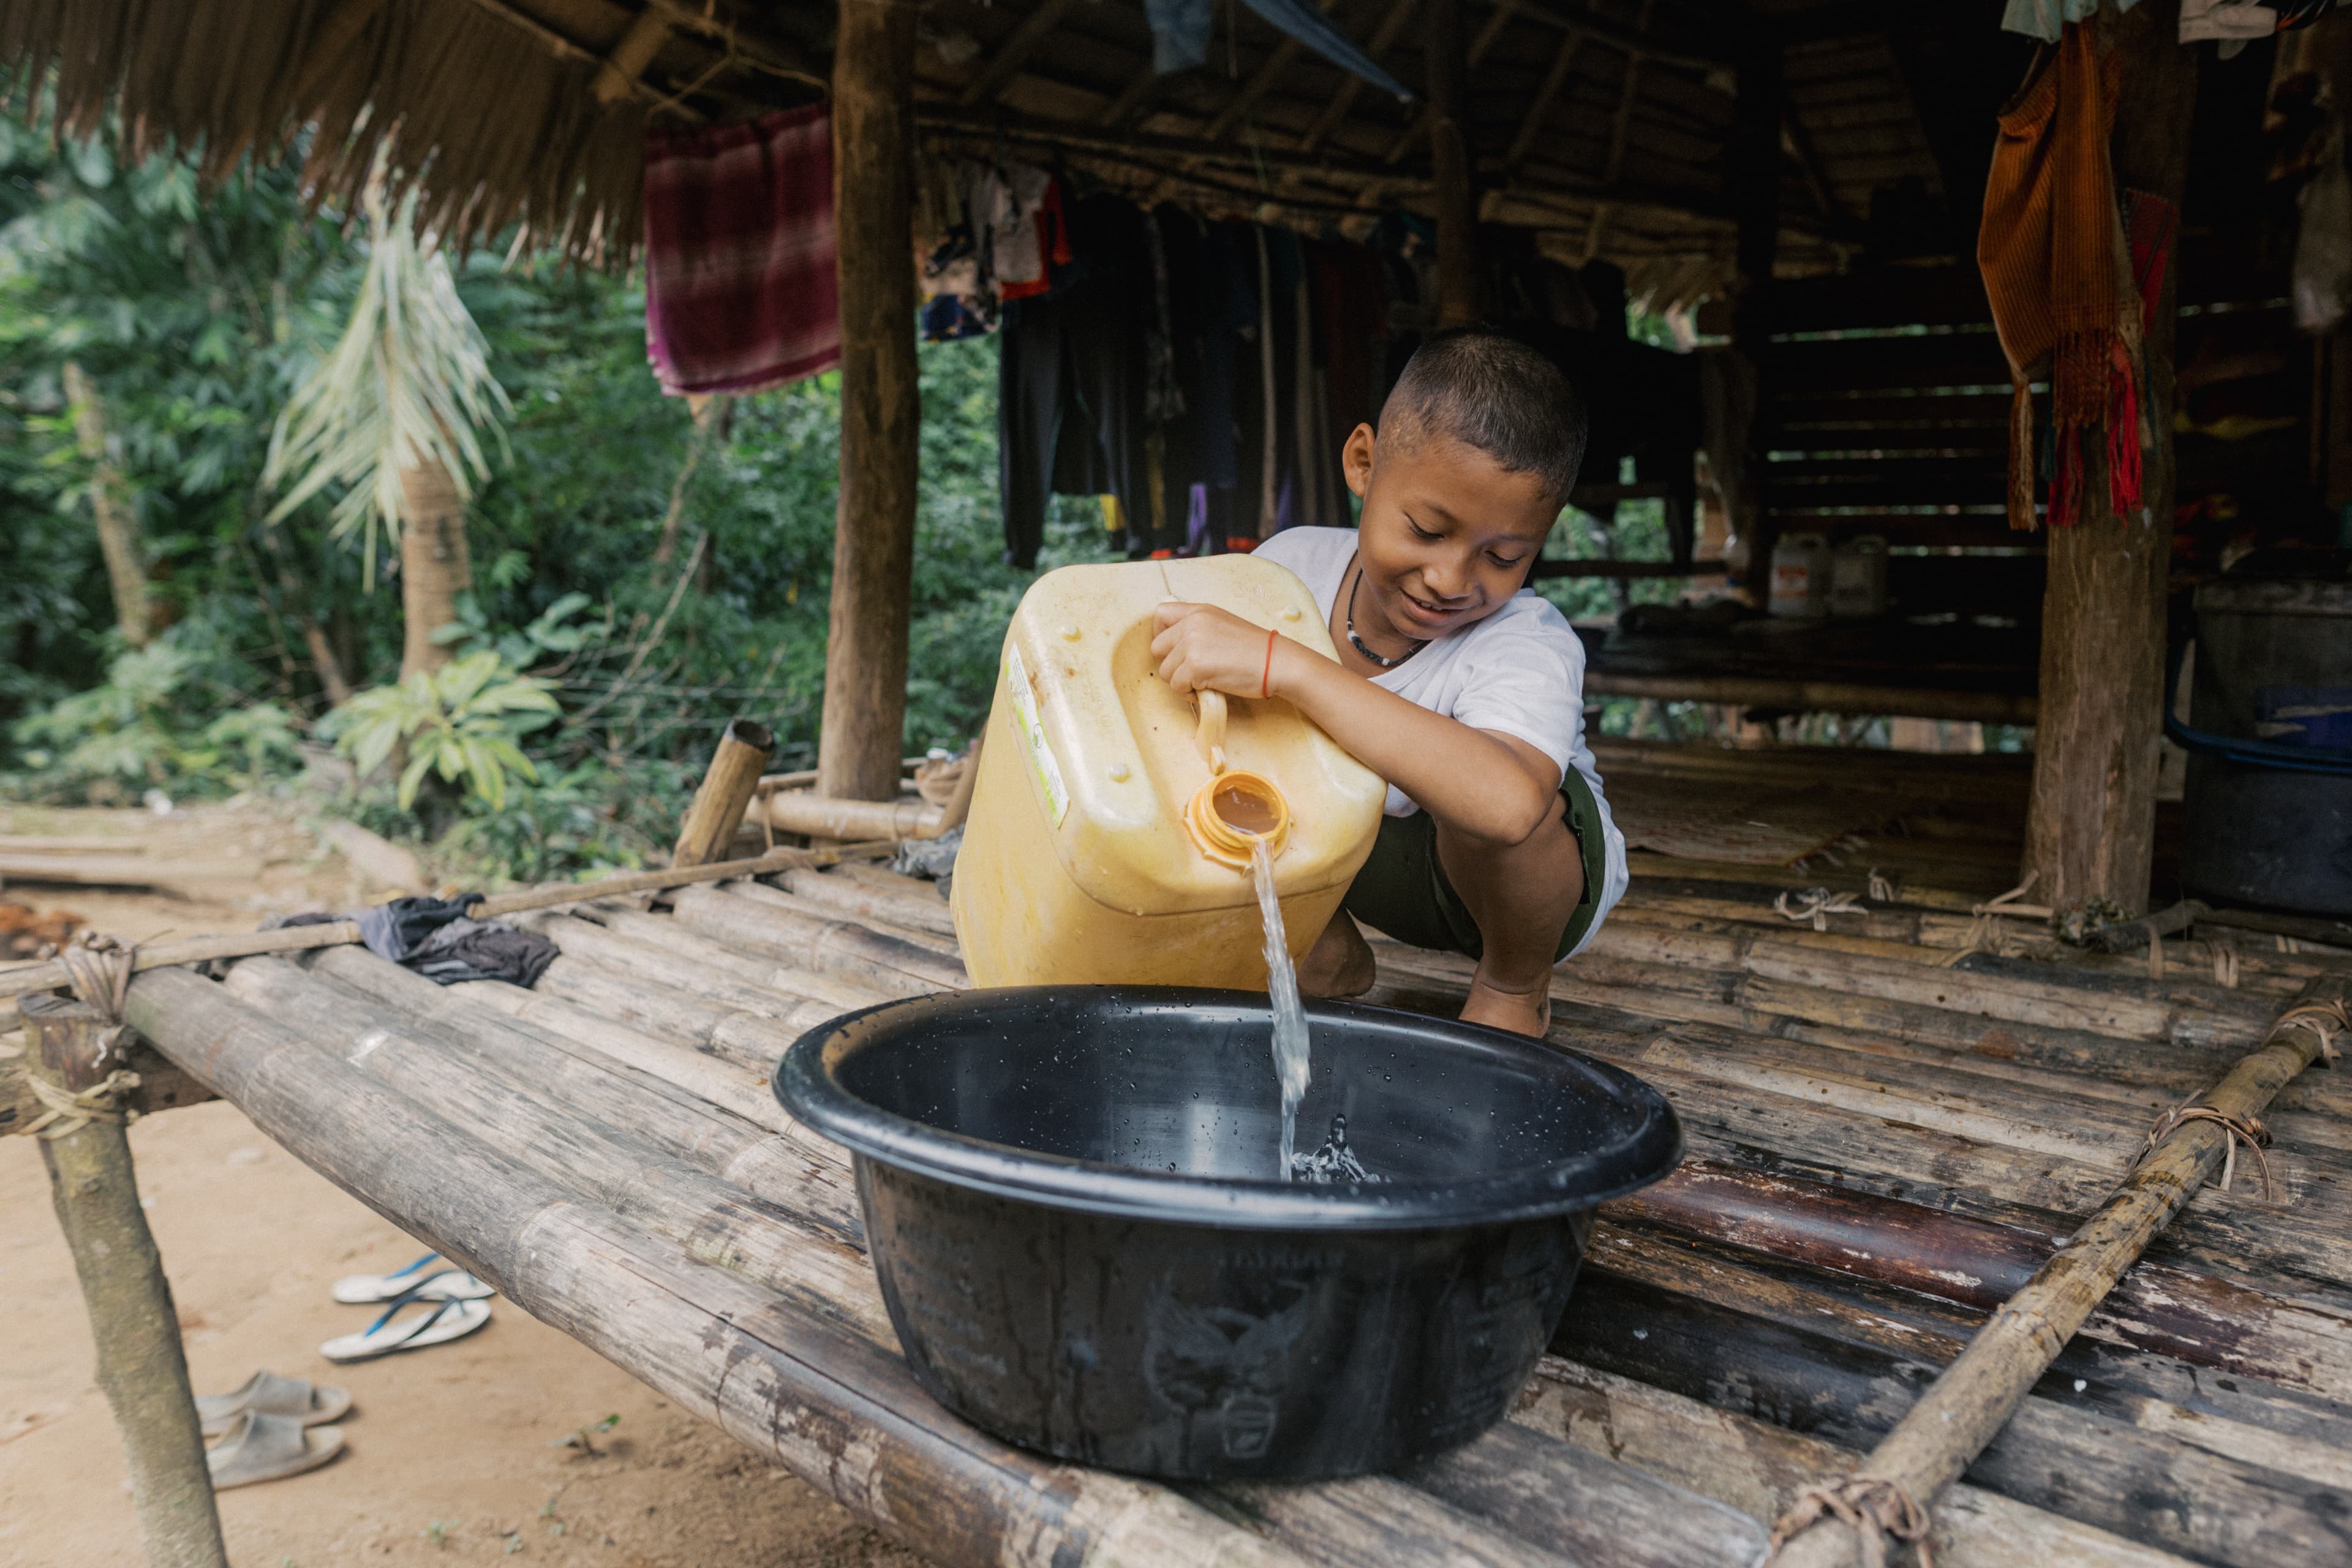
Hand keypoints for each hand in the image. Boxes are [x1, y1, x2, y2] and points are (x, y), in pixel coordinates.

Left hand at [1150, 602, 1277, 696]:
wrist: (1278, 663)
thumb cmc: (1256, 650)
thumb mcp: (1223, 625)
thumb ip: (1199, 628)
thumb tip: (1176, 646)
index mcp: (1199, 611)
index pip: (1160, 614)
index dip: (1161, 635)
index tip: (1175, 650)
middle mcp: (1192, 623)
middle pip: (1157, 647)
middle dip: (1171, 664)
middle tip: (1191, 672)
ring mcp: (1192, 644)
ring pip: (1164, 671)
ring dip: (1180, 681)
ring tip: (1201, 683)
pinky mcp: (1195, 666)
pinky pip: (1176, 686)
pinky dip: (1187, 693)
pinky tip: (1205, 691)